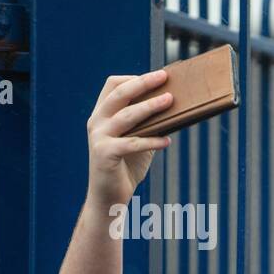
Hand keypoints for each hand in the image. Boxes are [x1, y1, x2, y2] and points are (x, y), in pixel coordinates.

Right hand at [85, 70, 173, 209]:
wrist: (108, 196)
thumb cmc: (127, 165)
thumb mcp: (139, 139)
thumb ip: (150, 123)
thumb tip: (177, 108)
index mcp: (102, 114)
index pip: (113, 85)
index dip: (134, 78)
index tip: (157, 76)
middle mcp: (96, 122)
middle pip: (120, 94)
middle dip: (143, 83)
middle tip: (165, 77)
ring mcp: (98, 137)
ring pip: (126, 116)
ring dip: (150, 107)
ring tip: (170, 100)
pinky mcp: (104, 154)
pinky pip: (132, 143)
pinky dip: (152, 141)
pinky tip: (168, 141)